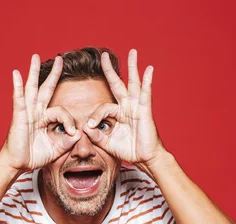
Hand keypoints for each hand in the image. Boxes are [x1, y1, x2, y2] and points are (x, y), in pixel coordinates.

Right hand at [0, 54, 81, 171]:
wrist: (18, 164)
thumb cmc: (34, 156)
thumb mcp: (57, 148)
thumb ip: (68, 141)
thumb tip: (78, 133)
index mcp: (44, 118)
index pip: (61, 111)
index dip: (69, 120)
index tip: (72, 133)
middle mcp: (36, 112)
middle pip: (45, 88)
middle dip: (53, 74)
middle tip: (60, 59)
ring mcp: (26, 113)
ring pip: (32, 88)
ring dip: (34, 72)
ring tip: (35, 57)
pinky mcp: (19, 116)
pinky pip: (19, 99)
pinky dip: (17, 86)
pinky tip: (16, 74)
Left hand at [83, 49, 165, 167]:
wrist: (145, 159)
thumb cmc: (129, 150)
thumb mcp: (107, 143)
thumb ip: (96, 135)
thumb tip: (86, 127)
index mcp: (118, 114)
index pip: (103, 107)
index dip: (95, 115)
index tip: (91, 126)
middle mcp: (127, 107)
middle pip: (118, 84)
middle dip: (110, 69)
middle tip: (104, 55)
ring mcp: (137, 107)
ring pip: (133, 83)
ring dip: (132, 67)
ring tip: (132, 52)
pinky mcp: (145, 111)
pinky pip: (146, 93)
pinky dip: (147, 81)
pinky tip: (149, 69)